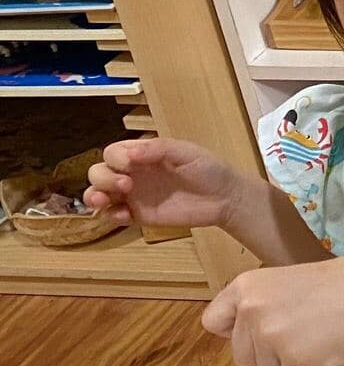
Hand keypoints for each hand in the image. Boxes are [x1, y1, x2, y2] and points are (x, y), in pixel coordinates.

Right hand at [85, 137, 249, 229]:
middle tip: (126, 185)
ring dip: (94, 196)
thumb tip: (132, 154)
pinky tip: (123, 215)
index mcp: (142, 155)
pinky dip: (110, 216)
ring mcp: (134, 196)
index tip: (130, 165)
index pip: (113, 153)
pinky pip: (115, 216)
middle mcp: (133, 174)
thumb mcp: (187, 152)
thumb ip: (159, 149)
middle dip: (103, 178)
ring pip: (100, 194)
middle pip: (99, 173)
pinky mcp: (140, 215)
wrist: (225, 198)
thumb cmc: (209, 169)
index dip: (115, 158)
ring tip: (103, 201)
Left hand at [203, 256, 343, 365]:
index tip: (259, 333)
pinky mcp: (295, 360)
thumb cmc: (335, 285)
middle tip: (301, 338)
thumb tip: (254, 346)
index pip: (213, 323)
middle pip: (243, 357)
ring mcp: (271, 337)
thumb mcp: (282, 284)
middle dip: (270, 355)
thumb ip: (260, 308)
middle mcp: (250, 311)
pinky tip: (328, 354)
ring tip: (319, 343)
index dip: (236, 333)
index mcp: (244, 288)